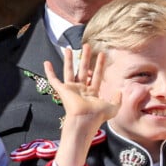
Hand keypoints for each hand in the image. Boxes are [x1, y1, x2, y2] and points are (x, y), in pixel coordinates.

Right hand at [45, 45, 120, 165]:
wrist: (85, 120)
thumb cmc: (97, 116)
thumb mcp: (113, 108)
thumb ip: (117, 100)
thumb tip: (119, 91)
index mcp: (91, 93)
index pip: (95, 75)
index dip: (99, 65)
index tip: (102, 54)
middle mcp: (80, 89)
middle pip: (82, 70)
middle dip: (85, 58)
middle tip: (86, 46)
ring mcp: (71, 89)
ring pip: (69, 71)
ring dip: (68, 60)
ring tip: (68, 48)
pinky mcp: (62, 90)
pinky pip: (53, 79)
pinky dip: (49, 71)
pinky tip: (46, 63)